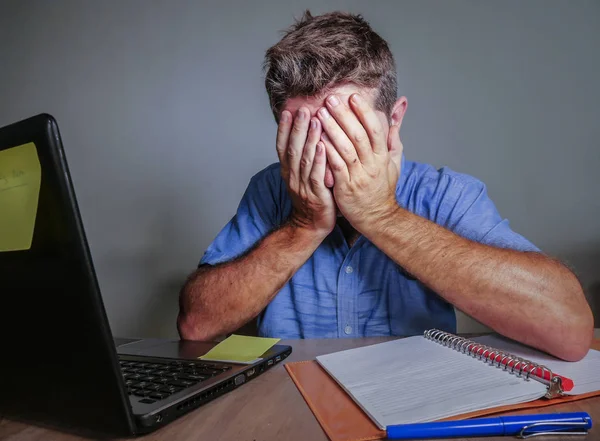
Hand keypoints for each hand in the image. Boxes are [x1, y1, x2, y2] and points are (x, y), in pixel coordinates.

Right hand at [276, 107, 336, 237]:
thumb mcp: (301, 177)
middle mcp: (293, 177)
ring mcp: (303, 186)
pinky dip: (319, 160)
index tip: (288, 111)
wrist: (310, 226)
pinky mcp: (316, 195)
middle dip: (298, 128)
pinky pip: (317, 175)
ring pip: (304, 159)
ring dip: (309, 139)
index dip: (284, 129)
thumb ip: (303, 158)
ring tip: (315, 120)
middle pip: (293, 149)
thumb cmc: (310, 198)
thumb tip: (307, 134)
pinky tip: (323, 146)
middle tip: (303, 109)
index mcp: (288, 171)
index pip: (282, 146)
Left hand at [317, 93, 402, 232]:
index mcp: (382, 156)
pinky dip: (327, 152)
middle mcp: (372, 165)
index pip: (375, 130)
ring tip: (320, 114)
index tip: (353, 97)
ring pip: (345, 150)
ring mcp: (359, 176)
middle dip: (344, 116)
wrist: (377, 217)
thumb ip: (393, 132)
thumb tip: (400, 105)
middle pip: (358, 136)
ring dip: (332, 130)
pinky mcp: (345, 188)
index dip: (364, 112)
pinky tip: (317, 139)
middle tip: (330, 99)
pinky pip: (336, 167)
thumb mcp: (393, 159)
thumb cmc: (382, 186)